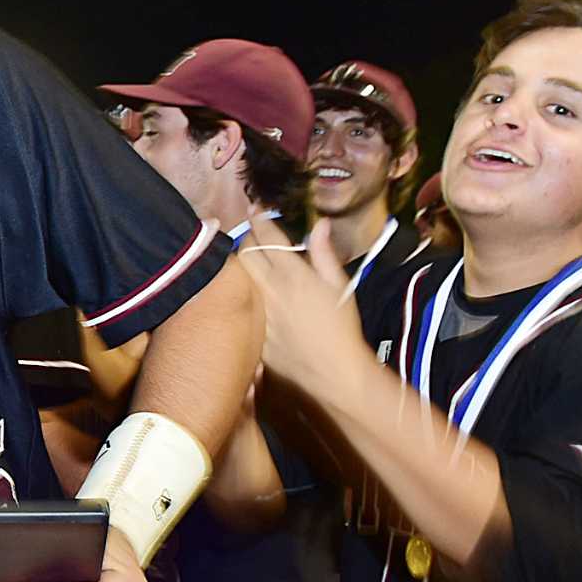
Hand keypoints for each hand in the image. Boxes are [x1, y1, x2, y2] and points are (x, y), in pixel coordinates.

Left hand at [237, 216, 365, 392]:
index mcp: (293, 275)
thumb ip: (324, 253)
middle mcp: (270, 290)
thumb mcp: (340, 286)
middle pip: (244, 251)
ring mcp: (257, 310)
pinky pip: (239, 302)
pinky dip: (243, 290)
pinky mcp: (251, 329)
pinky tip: (252, 292)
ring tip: (253, 261)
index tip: (255, 209)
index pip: (266, 237)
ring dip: (243, 263)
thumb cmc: (342, 328)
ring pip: (238, 276)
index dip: (259, 219)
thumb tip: (320, 224)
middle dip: (248, 238)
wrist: (333, 371)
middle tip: (256, 235)